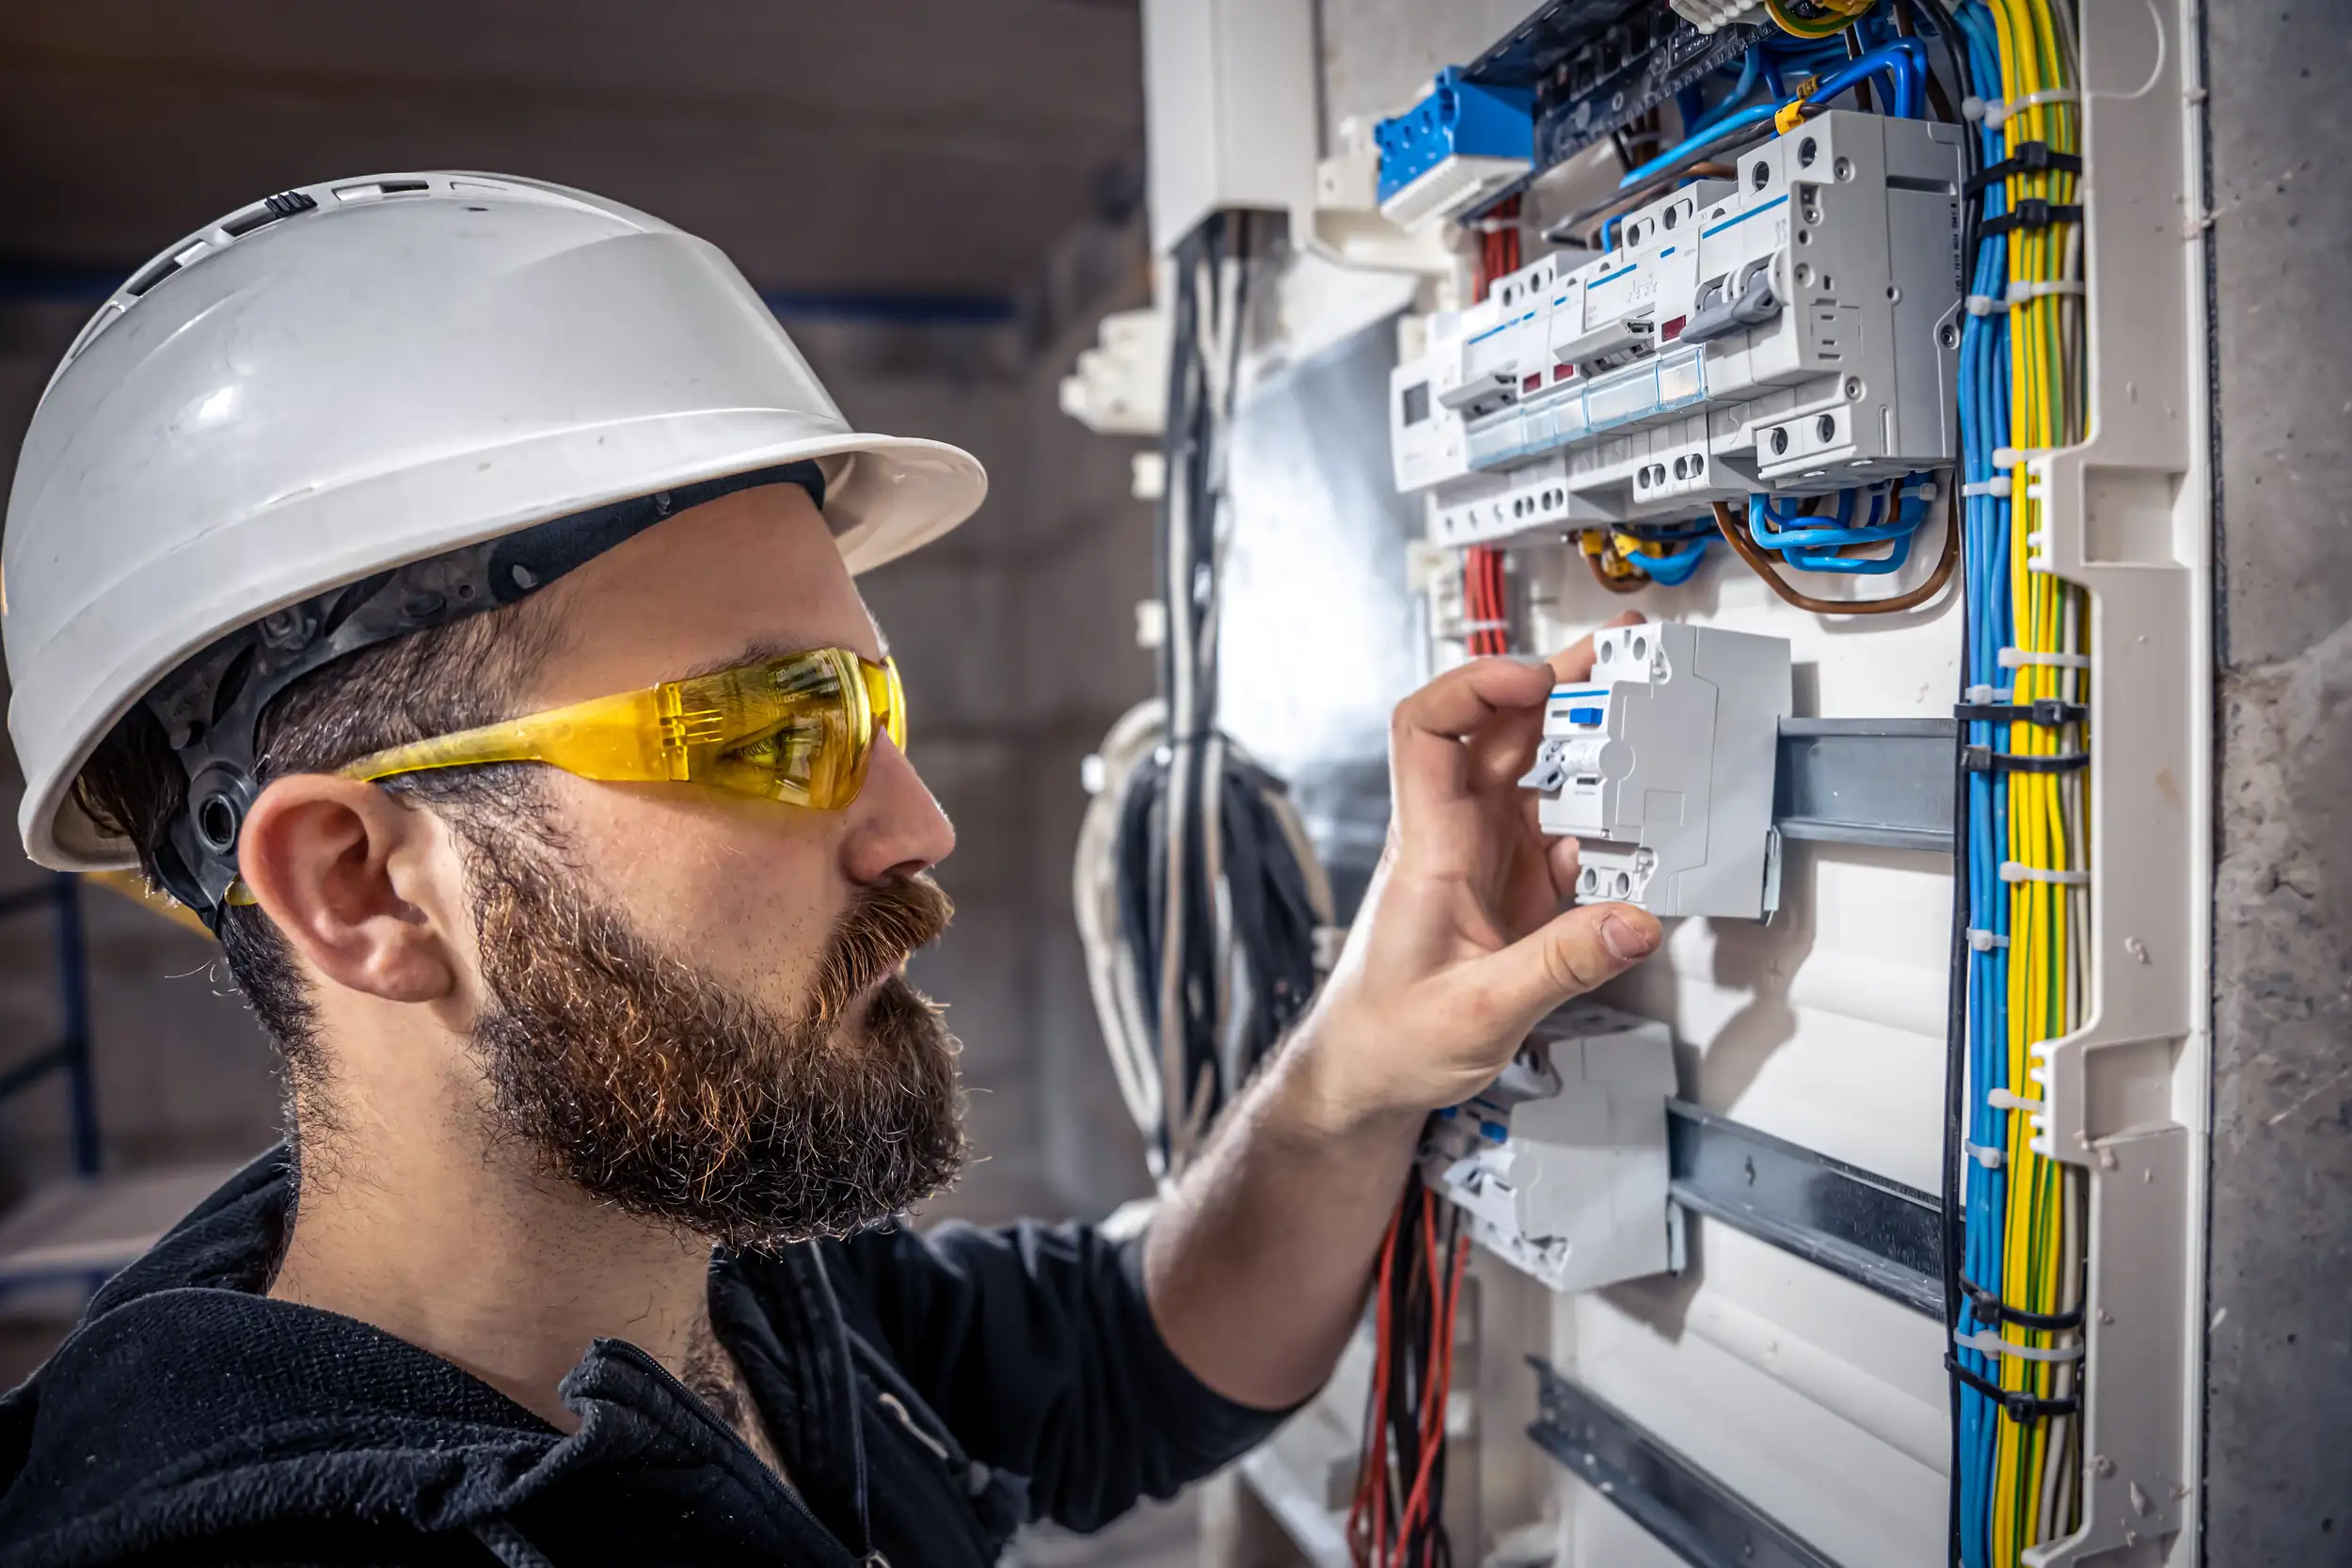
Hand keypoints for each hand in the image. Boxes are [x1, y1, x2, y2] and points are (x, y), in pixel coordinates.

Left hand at [1291, 615, 1662, 1127]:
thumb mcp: (1479, 1012)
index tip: (1539, 678)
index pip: (1428, 729)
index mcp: (1427, 848)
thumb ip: (1561, 965)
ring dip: (1584, 743)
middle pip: (1498, 731)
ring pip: (1533, 774)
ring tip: (1639, 714)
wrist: (1366, 1073)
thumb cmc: (1388, 1037)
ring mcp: (1481, 857)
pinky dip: (1598, 817)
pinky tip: (1631, 818)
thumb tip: (1634, 921)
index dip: (1478, 685)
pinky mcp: (1509, 885)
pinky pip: (1560, 830)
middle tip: (1623, 657)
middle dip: (1559, 685)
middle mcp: (1451, 837)